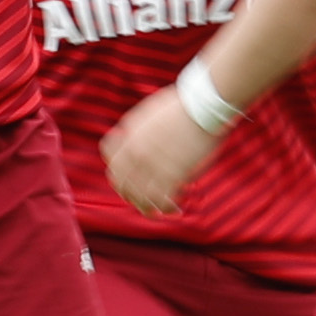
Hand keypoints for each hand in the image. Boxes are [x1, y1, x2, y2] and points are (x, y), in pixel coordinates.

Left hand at [101, 86, 223, 215]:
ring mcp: (153, 165)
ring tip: (162, 210)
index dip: (117, 173)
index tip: (128, 179)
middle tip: (143, 201)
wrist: (203, 105)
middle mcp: (136, 153)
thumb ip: (137, 128)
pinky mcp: (172, 174)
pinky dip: (168, 207)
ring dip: (150, 207)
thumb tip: (131, 138)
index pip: (111, 161)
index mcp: (130, 136)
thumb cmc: (183, 105)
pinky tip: (177, 207)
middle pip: (123, 184)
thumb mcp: (149, 112)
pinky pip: (162, 200)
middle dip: (132, 195)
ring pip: (141, 197)